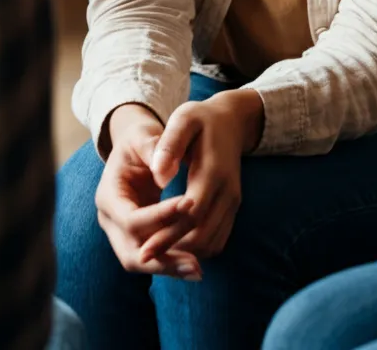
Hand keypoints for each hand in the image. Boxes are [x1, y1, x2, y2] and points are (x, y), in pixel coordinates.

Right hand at [95, 104, 200, 279]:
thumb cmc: (139, 140)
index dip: (160, 216)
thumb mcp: (143, 136)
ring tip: (198, 270)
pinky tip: (194, 267)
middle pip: (130, 252)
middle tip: (195, 263)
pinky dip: (171, 264)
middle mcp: (109, 220)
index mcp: (107, 194)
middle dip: (162, 259)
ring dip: (169, 268)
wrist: (135, 149)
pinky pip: (152, 259)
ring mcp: (120, 233)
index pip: (131, 218)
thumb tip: (165, 175)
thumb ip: (153, 149)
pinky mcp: (136, 239)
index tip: (190, 206)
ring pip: (141, 262)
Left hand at [138, 90, 263, 262]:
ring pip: (211, 243)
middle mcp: (228, 192)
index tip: (143, 247)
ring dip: (185, 252)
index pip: (191, 213)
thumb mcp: (183, 120)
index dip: (167, 233)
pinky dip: (196, 248)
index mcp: (213, 170)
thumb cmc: (200, 119)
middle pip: (201, 234)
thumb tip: (158, 176)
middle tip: (143, 256)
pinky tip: (174, 246)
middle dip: (173, 249)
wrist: (231, 122)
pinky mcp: (232, 209)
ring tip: (155, 255)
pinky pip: (217, 240)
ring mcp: (233, 202)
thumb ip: (169, 145)